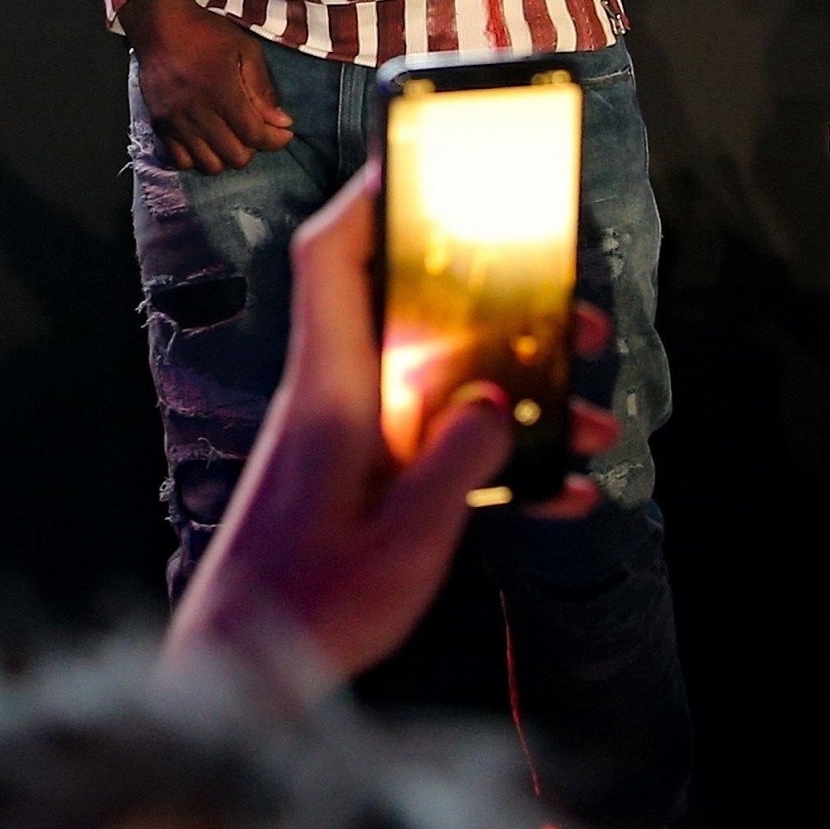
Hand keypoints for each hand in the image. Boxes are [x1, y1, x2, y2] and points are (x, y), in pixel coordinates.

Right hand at [122, 0, 292, 173]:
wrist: (159, 26)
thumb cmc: (207, 33)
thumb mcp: (245, 49)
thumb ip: (262, 88)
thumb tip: (281, 123)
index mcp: (222, 92)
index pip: (255, 135)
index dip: (276, 140)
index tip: (283, 133)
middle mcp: (198, 113)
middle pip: (235, 156)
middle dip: (253, 148)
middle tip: (255, 131)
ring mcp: (176, 122)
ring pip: (209, 165)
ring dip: (227, 156)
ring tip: (231, 138)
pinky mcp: (160, 124)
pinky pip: (181, 161)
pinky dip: (199, 158)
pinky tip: (206, 141)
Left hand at [166, 164, 619, 692]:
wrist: (242, 672)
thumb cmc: (307, 608)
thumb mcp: (403, 542)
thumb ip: (456, 464)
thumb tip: (495, 397)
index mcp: (329, 390)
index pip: (334, 258)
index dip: (373, 194)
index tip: (427, 156)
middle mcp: (334, 398)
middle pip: (409, 311)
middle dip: (496, 302)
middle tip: (574, 321)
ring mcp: (348, 438)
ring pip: (437, 379)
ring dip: (513, 388)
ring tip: (587, 415)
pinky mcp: (361, 479)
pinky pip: (437, 444)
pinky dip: (495, 457)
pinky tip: (559, 493)